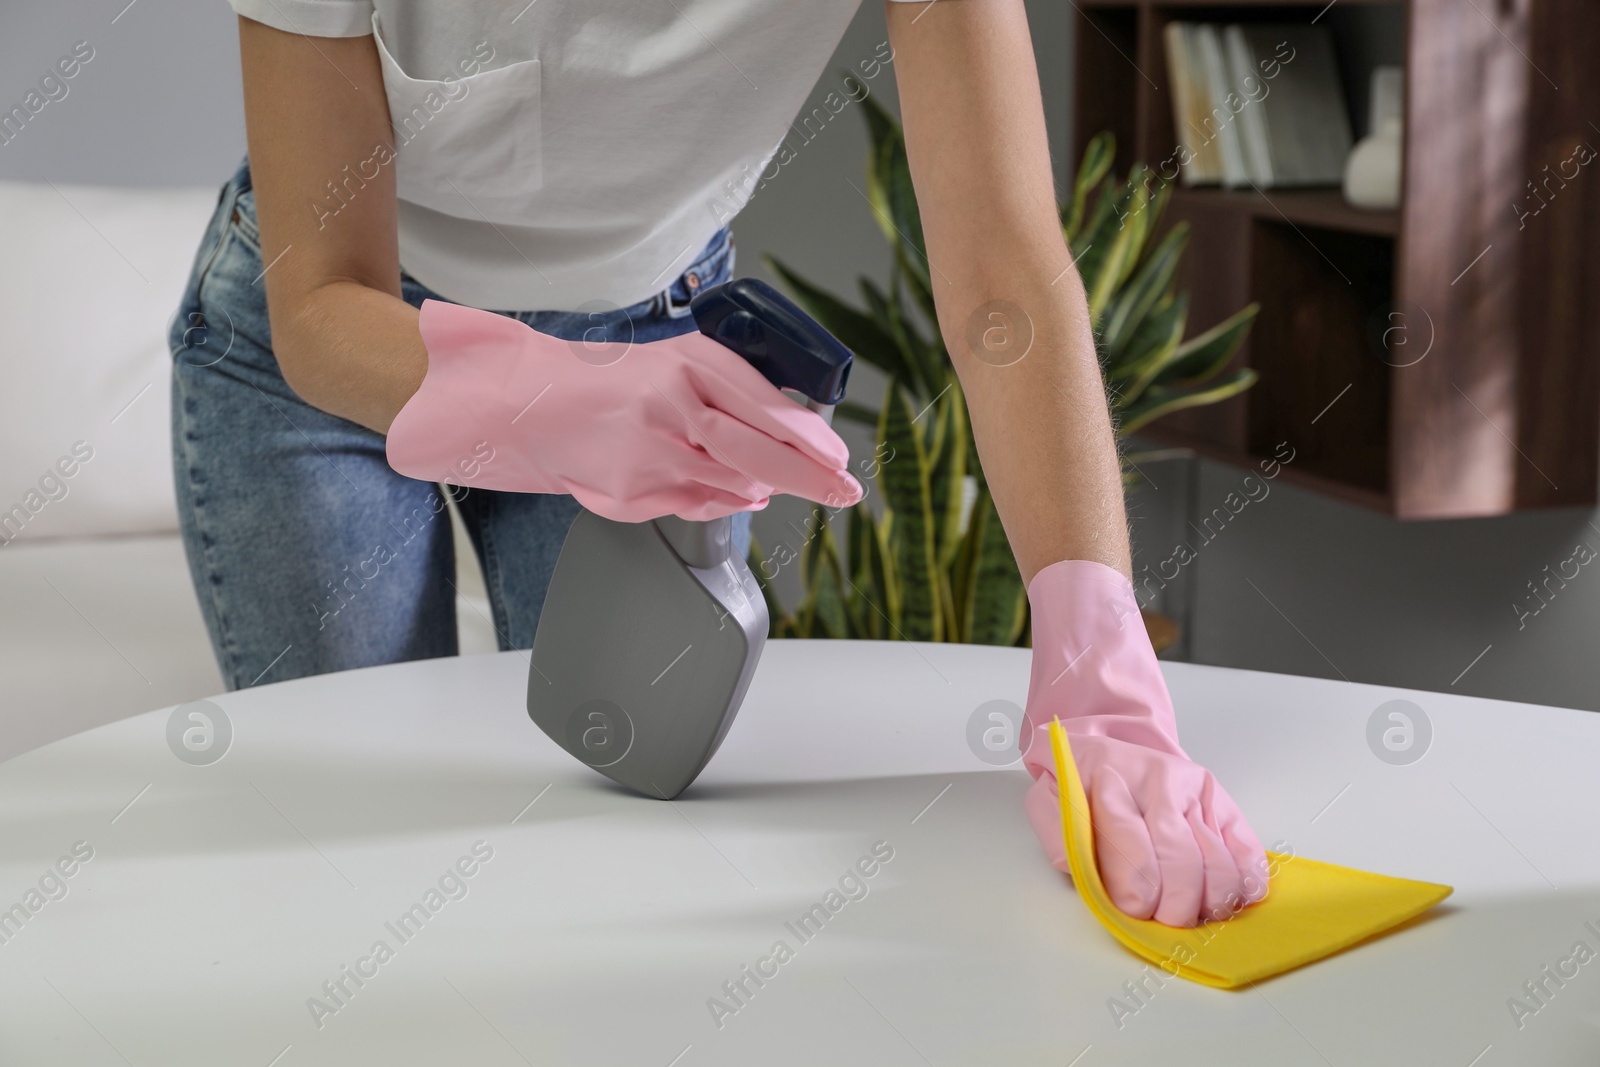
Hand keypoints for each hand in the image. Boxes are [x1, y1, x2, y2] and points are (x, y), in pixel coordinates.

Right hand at [386, 299, 863, 521]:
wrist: (534, 403)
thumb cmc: (613, 381)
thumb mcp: (678, 364)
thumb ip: (732, 394)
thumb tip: (792, 437)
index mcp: (688, 362)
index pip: (766, 406)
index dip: (810, 440)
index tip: (839, 459)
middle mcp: (670, 403)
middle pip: (757, 452)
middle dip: (810, 478)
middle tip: (845, 492)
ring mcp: (650, 451)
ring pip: (730, 485)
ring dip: (756, 488)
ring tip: (762, 481)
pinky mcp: (633, 490)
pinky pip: (696, 505)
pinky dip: (716, 501)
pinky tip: (712, 486)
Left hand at [1019, 560, 1269, 926]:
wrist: (1106, 738)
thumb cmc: (1077, 781)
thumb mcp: (1047, 800)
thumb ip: (1058, 836)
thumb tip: (1082, 873)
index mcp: (1110, 782)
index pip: (1134, 846)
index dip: (1137, 889)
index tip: (1134, 910)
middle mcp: (1158, 782)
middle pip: (1182, 860)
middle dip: (1177, 904)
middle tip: (1167, 922)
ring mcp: (1193, 790)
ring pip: (1217, 858)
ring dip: (1212, 900)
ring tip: (1198, 917)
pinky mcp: (1218, 799)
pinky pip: (1244, 844)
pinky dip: (1247, 878)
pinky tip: (1238, 898)